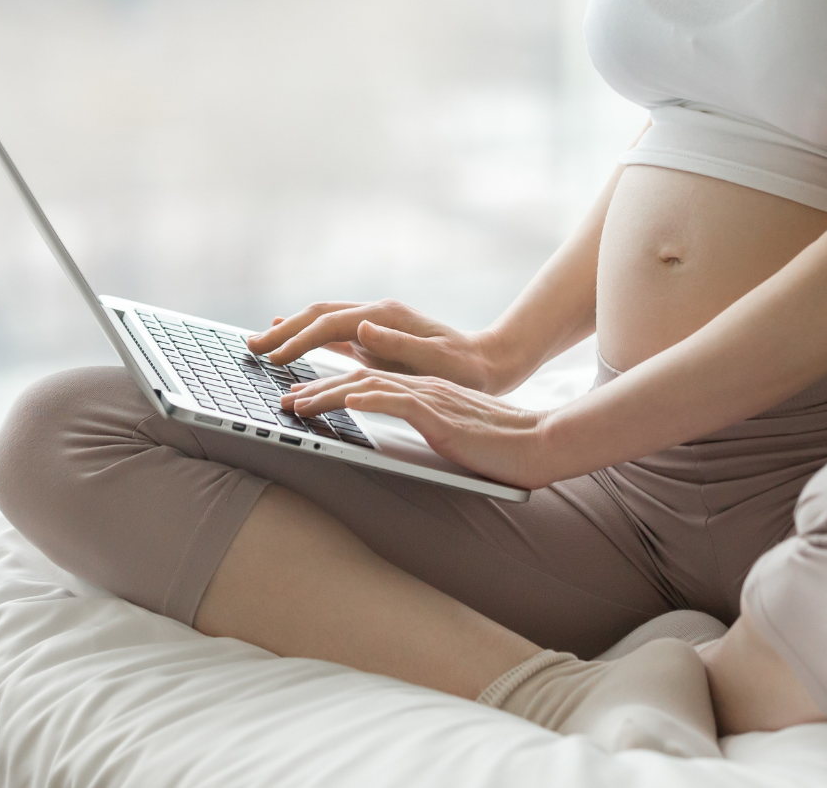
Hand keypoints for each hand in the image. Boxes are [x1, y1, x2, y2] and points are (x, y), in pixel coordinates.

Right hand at [247, 300, 511, 393]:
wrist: (488, 362)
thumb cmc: (465, 368)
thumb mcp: (436, 359)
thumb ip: (399, 344)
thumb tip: (362, 327)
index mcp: (386, 317)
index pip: (330, 325)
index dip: (298, 340)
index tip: (273, 357)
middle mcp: (377, 315)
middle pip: (319, 316)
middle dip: (284, 331)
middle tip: (251, 348)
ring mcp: (375, 325)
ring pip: (322, 322)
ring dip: (291, 331)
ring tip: (261, 343)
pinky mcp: (377, 338)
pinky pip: (334, 335)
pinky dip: (310, 337)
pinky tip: (293, 341)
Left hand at [282, 368, 553, 489]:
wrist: (538, 443)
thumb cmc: (502, 446)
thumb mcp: (455, 434)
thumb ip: (430, 427)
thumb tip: (410, 436)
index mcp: (426, 392)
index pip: (370, 384)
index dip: (333, 389)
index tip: (304, 397)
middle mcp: (424, 389)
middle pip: (360, 380)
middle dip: (319, 389)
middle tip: (288, 400)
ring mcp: (431, 399)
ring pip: (370, 388)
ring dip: (330, 394)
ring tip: (300, 404)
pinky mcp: (440, 416)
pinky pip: (398, 402)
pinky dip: (370, 399)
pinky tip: (347, 402)